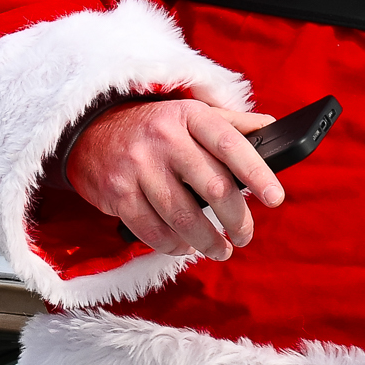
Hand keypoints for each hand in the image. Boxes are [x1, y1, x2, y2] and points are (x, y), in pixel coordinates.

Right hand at [63, 96, 283, 259]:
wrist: (89, 132)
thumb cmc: (153, 128)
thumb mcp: (190, 114)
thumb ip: (231, 123)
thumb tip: (272, 128)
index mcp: (189, 116)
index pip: (230, 144)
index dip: (257, 173)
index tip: (275, 198)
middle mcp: (164, 139)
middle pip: (213, 189)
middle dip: (237, 220)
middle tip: (244, 235)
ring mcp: (138, 166)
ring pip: (184, 218)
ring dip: (208, 242)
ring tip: (221, 249)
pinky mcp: (118, 193)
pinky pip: (153, 231)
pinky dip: (174, 246)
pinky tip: (185, 247)